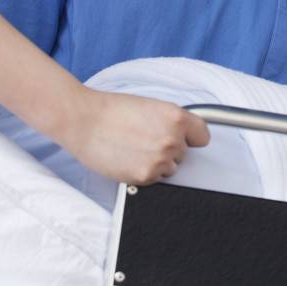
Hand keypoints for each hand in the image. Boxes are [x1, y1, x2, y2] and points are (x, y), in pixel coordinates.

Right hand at [60, 91, 210, 185]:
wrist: (83, 121)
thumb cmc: (111, 110)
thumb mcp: (151, 106)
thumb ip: (171, 121)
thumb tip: (183, 134)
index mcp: (176, 117)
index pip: (202, 136)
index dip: (191, 137)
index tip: (184, 138)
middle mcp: (172, 139)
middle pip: (184, 153)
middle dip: (169, 149)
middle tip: (145, 139)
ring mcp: (160, 160)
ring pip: (170, 168)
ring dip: (157, 163)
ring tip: (134, 148)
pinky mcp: (145, 176)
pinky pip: (154, 179)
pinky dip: (143, 172)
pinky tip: (128, 158)